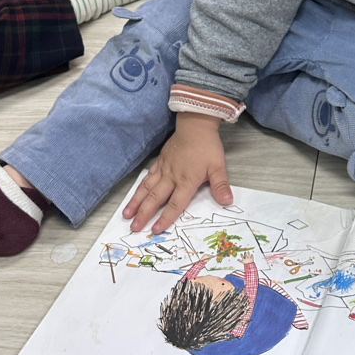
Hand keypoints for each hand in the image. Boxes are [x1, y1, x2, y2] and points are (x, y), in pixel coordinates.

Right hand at [123, 112, 232, 233]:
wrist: (195, 124)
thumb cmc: (207, 146)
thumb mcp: (218, 166)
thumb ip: (220, 186)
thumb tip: (227, 202)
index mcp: (186, 181)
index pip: (175, 204)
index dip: (165, 218)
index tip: (155, 230)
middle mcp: (171, 177)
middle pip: (155, 199)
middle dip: (144, 214)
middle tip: (133, 227)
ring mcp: (164, 168)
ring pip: (147, 188)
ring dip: (136, 202)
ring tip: (126, 214)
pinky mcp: (160, 160)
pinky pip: (148, 176)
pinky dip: (140, 186)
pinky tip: (135, 193)